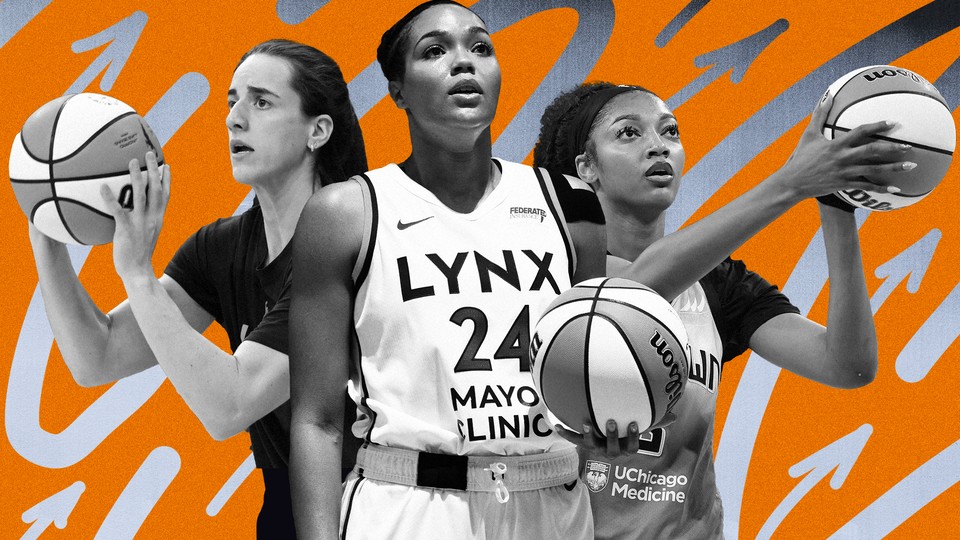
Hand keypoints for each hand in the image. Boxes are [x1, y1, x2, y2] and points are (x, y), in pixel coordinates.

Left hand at [100, 152, 169, 283]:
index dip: (167, 180)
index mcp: (158, 219)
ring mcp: (140, 223)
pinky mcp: (127, 230)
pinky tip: (102, 187)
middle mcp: (152, 218)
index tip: (166, 166)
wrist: (138, 273)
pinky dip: (110, 198)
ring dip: (137, 177)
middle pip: (156, 190)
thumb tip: (130, 213)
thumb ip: (141, 223)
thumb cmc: (138, 256)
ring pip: (141, 195)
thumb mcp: (145, 237)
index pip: (165, 196)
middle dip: (154, 170)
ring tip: (132, 161)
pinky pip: (118, 210)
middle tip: (149, 154)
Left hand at [555, 413, 676, 457]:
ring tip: (585, 423)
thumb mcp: (639, 427)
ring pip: (592, 445)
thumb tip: (675, 414)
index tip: (633, 422)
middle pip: (612, 449)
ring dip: (588, 435)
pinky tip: (555, 424)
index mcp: (625, 448)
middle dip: (611, 436)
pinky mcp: (583, 443)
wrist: (602, 443)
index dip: (632, 436)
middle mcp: (610, 451)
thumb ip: (654, 422)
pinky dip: (565, 433)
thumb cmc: (625, 433)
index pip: (631, 446)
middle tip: (610, 422)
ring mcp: (596, 448)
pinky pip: (574, 439)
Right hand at [775, 93, 913, 201]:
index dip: (877, 126)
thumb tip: (828, 96)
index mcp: (836, 144)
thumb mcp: (809, 135)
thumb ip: (819, 115)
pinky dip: (881, 187)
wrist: (792, 182)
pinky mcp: (843, 185)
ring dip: (894, 168)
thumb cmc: (800, 157)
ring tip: (911, 166)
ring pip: (874, 170)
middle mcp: (843, 157)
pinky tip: (895, 188)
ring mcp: (844, 172)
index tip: (893, 123)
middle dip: (892, 148)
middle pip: (872, 151)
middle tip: (909, 146)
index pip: (861, 132)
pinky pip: (866, 186)